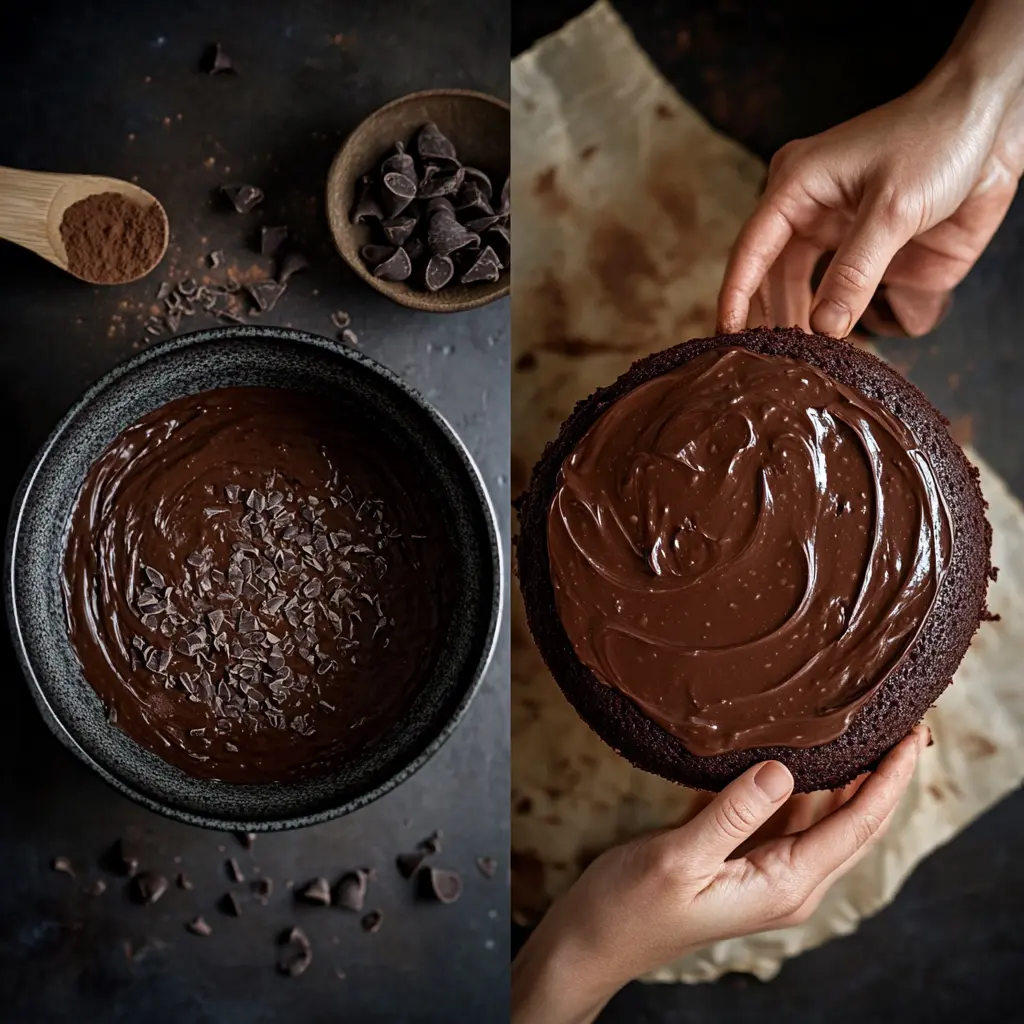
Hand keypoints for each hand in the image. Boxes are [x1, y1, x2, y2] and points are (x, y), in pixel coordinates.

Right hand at [511, 727, 927, 1023]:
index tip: (912, 734)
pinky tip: (796, 753)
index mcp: (784, 884)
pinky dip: (799, 784)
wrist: (593, 940)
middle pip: (854, 821)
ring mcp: (766, 871)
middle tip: (901, 721)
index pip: (857, 824)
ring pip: (822, 816)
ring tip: (857, 726)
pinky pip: (785, 816)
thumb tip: (784, 768)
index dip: (890, 778)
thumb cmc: (630, 908)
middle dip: (883, 774)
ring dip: (844, 776)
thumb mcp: (680, 858)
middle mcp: (788, 881)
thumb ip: (733, 813)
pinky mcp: (741, 859)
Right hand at [718, 3, 1023, 338]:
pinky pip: (843, 297)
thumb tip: (825, 328)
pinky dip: (836, 324)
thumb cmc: (937, 139)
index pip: (751, 249)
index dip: (735, 294)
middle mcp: (809, 212)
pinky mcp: (870, 254)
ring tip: (796, 363)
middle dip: (769, 317)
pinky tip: (832, 350)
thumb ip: (855, 272)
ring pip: (802, 291)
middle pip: (771, 276)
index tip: (726, 335)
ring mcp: (840, 235)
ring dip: (800, 324)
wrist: (996, 125)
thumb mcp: (892, 208)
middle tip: (767, 363)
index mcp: (797, 186)